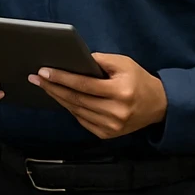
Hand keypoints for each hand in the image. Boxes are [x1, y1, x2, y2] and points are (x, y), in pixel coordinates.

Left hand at [29, 53, 166, 138]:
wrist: (159, 105)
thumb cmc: (138, 80)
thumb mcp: (123, 63)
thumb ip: (98, 60)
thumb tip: (72, 60)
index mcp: (120, 92)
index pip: (83, 85)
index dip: (61, 78)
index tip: (43, 71)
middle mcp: (116, 112)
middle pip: (76, 99)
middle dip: (52, 87)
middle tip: (35, 78)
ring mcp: (112, 126)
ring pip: (76, 111)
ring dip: (57, 98)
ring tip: (44, 86)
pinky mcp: (108, 134)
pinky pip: (82, 120)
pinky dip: (70, 108)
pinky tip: (60, 98)